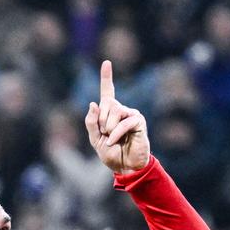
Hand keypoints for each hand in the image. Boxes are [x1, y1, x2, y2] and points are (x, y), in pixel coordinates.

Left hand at [84, 60, 150, 175]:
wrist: (125, 167)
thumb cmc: (111, 154)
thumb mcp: (95, 139)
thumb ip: (91, 122)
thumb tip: (94, 103)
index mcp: (110, 113)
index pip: (107, 92)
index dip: (106, 77)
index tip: (106, 62)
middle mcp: (121, 110)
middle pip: (106, 104)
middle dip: (101, 122)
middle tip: (106, 135)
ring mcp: (131, 114)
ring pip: (114, 112)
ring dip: (108, 128)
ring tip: (112, 139)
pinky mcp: (139, 121)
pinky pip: (123, 122)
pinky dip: (115, 133)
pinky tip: (114, 141)